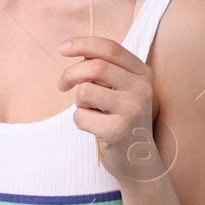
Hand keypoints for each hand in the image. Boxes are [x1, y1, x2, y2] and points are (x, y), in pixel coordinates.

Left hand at [57, 36, 172, 181]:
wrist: (139, 160)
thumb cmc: (123, 119)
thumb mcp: (122, 90)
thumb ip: (105, 70)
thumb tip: (78, 54)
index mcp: (142, 74)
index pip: (111, 49)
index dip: (83, 44)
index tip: (63, 48)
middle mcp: (141, 89)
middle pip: (95, 67)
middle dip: (70, 73)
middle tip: (61, 85)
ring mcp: (131, 110)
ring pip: (85, 91)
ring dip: (78, 102)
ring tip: (91, 112)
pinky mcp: (117, 130)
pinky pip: (81, 116)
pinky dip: (80, 121)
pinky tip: (95, 128)